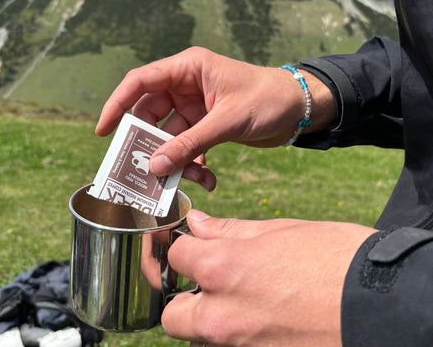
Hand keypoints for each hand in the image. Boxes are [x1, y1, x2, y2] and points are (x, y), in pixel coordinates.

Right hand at [96, 47, 336, 189]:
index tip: (103, 131)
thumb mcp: (226, 121)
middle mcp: (186, 85)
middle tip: (143, 170)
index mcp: (188, 68)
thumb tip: (154, 166)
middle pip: (150, 114)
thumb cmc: (267, 99)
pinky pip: (187, 145)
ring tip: (190, 179)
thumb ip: (189, 144)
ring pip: (169, 135)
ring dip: (175, 159)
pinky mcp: (205, 124)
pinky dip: (192, 162)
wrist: (299, 108)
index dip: (117, 104)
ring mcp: (194, 106)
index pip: (140, 81)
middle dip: (148, 143)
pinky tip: (207, 177)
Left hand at [162, 210, 375, 346]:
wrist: (384, 307)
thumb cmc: (335, 259)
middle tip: (211, 281)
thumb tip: (198, 223)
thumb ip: (230, 230)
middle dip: (183, 296)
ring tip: (244, 298)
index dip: (186, 246)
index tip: (199, 244)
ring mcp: (240, 346)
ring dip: (209, 317)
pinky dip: (237, 334)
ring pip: (200, 335)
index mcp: (223, 270)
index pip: (177, 257)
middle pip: (173, 314)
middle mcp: (222, 316)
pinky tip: (267, 316)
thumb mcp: (280, 231)